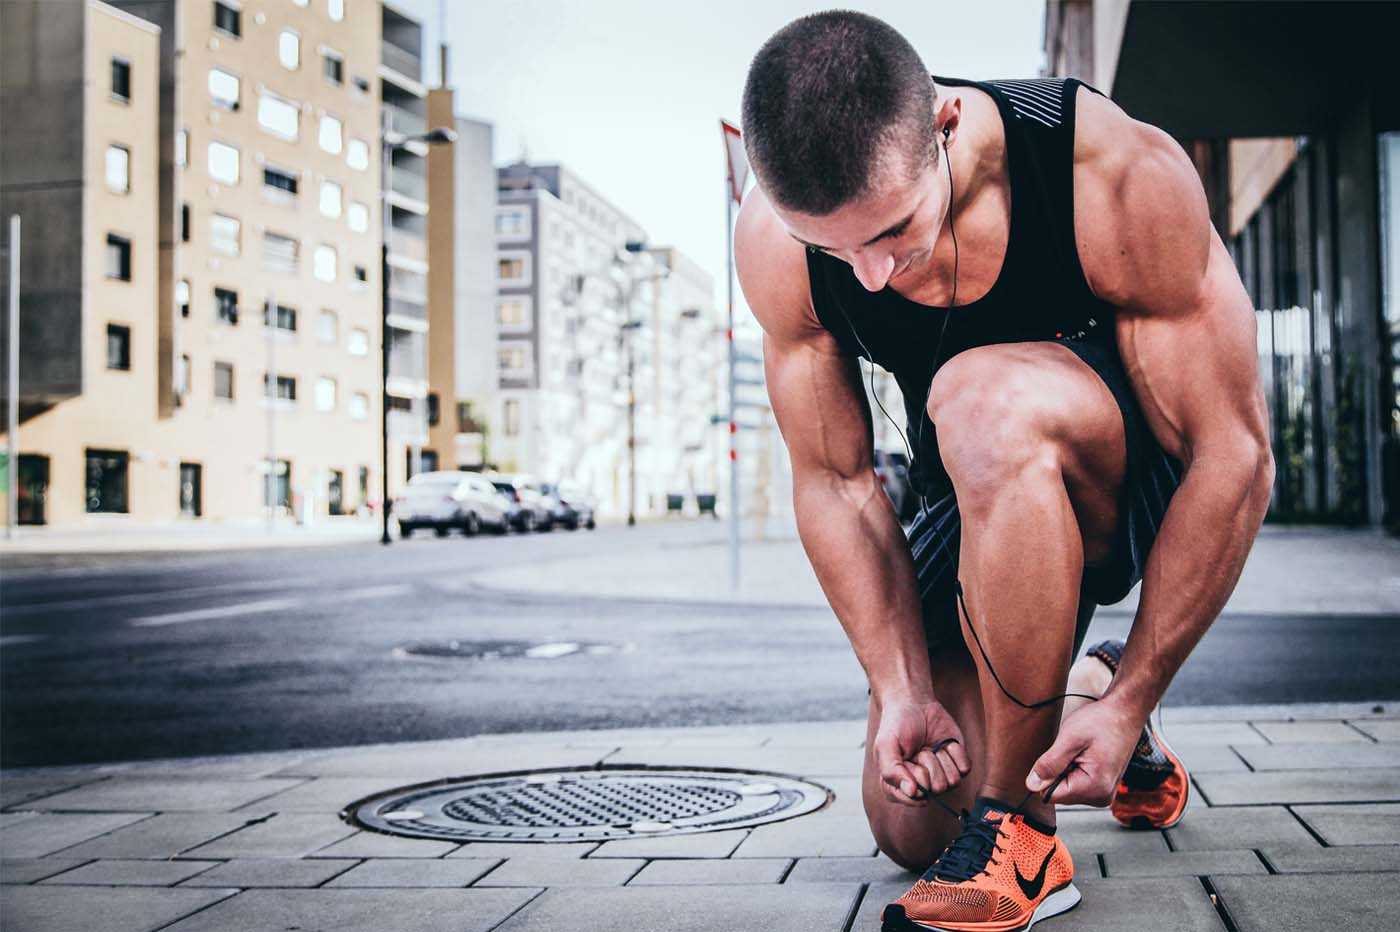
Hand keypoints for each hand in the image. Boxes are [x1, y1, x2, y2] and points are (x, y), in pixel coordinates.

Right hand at [872, 697, 970, 807]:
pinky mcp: (957, 765)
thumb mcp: (885, 747)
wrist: (915, 704)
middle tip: (918, 750)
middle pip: (935, 790)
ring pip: (951, 782)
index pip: (914, 798)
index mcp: (900, 786)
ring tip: (929, 746)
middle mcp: (922, 785)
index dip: (913, 778)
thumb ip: (891, 772)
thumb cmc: (897, 725)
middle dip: (927, 764)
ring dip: (940, 758)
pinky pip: (964, 769)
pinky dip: (955, 753)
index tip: (907, 760)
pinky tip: (943, 744)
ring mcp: (941, 776)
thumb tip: (912, 792)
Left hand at [1026, 697, 1140, 806]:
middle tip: (1074, 750)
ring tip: (1082, 751)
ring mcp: (1103, 793)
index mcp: (1094, 788)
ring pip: (1067, 787)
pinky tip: (1087, 754)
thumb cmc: (1102, 721)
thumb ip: (1050, 764)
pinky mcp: (1102, 786)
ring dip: (1067, 768)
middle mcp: (1101, 797)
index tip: (1061, 755)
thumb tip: (1031, 785)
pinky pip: (1077, 782)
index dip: (1047, 774)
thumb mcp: (1070, 738)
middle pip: (1060, 793)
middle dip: (1059, 770)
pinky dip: (1075, 768)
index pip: (1051, 795)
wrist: (1125, 713)